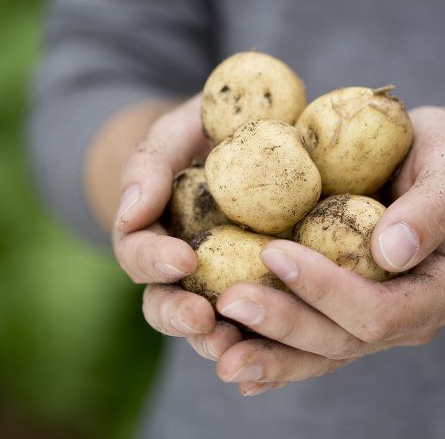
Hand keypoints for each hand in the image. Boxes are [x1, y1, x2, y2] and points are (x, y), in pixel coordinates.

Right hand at [112, 95, 242, 356]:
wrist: (251, 136)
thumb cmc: (206, 131)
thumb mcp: (176, 133)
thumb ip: (150, 164)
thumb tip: (133, 212)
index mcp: (155, 230)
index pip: (137, 254)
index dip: (152, 260)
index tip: (183, 258)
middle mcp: (183, 263)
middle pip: (165, 303)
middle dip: (178, 315)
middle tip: (201, 318)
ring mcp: (221, 275)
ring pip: (209, 320)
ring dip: (217, 338)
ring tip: (234, 346)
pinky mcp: (261, 280)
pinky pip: (257, 313)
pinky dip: (261, 333)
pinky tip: (278, 339)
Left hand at [212, 106, 444, 395]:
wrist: (431, 163)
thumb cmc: (444, 157)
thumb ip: (430, 209)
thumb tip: (391, 252)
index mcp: (440, 289)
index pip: (380, 310)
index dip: (326, 289)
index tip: (274, 252)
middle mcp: (407, 316)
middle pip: (342, 340)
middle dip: (284, 324)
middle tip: (228, 303)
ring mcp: (375, 318)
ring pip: (320, 352)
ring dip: (267, 353)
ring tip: (219, 350)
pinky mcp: (345, 307)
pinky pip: (310, 340)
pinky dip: (273, 352)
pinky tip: (235, 355)